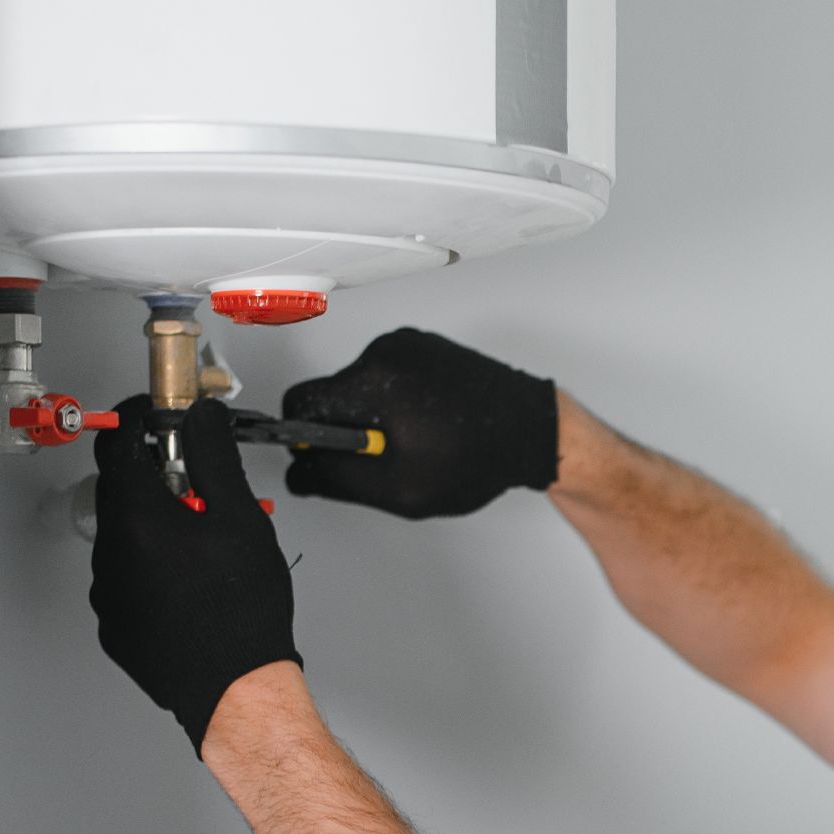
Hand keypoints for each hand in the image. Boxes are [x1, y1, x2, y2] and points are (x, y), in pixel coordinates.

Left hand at [91, 395, 301, 755]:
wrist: (235, 690)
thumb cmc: (241, 611)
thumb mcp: (238, 515)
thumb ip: (213, 454)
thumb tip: (199, 416)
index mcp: (136, 517)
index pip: (118, 441)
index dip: (138, 418)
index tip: (159, 415)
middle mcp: (110, 553)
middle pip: (120, 489)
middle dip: (157, 476)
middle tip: (201, 488)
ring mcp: (107, 594)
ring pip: (123, 536)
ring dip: (155, 526)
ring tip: (205, 546)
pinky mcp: (115, 627)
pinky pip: (125, 579)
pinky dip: (150, 568)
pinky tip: (190, 583)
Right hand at [282, 328, 557, 518]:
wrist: (534, 429)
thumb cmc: (478, 456)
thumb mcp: (398, 488)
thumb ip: (336, 480)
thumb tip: (299, 472)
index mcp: (372, 380)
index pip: (300, 402)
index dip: (303, 438)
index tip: (321, 457)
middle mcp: (386, 351)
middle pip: (330, 394)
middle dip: (347, 431)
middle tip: (387, 458)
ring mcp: (407, 345)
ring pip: (358, 386)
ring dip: (373, 417)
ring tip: (416, 442)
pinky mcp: (424, 347)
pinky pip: (386, 376)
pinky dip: (396, 403)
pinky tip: (428, 425)